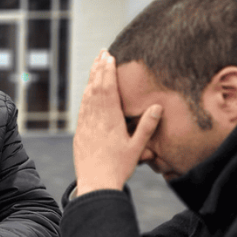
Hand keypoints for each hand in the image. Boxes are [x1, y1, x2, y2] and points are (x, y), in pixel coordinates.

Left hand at [74, 50, 161, 193]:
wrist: (95, 183)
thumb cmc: (119, 167)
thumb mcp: (137, 147)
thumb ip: (147, 126)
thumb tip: (157, 106)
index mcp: (109, 119)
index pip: (108, 89)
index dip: (108, 71)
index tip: (110, 57)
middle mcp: (94, 118)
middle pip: (95, 88)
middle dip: (99, 69)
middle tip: (102, 53)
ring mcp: (85, 125)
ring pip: (87, 96)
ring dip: (91, 79)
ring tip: (95, 65)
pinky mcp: (80, 132)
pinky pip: (82, 108)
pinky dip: (86, 95)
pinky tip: (88, 91)